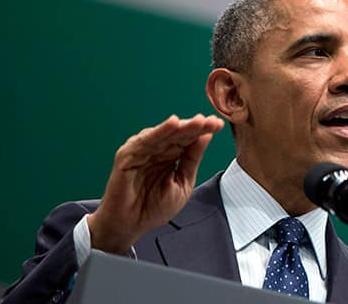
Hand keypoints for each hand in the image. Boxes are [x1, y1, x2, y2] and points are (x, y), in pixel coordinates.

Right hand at [87, 114, 224, 253]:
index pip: (189, 139)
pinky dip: (158, 132)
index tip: (219, 124)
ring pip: (164, 134)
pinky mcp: (127, 156)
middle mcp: (157, 150)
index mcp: (171, 155)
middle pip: (178, 134)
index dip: (204, 130)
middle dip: (196, 127)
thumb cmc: (154, 207)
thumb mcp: (182, 183)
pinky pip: (144, 142)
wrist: (130, 226)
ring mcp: (142, 151)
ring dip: (181, 127)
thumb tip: (206, 136)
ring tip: (198, 121)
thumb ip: (192, 160)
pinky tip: (172, 124)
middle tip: (211, 121)